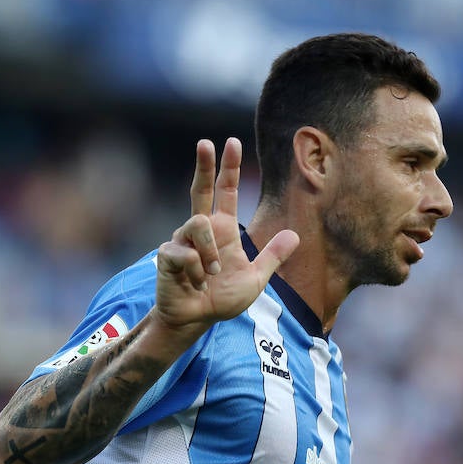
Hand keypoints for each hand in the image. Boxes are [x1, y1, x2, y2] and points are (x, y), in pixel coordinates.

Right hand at [153, 138, 298, 331]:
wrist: (197, 320)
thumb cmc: (221, 299)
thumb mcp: (255, 279)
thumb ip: (273, 257)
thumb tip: (295, 235)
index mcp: (222, 230)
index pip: (225, 192)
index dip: (228, 168)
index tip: (232, 142)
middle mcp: (201, 230)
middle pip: (201, 189)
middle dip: (204, 165)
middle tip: (206, 142)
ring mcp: (181, 240)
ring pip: (198, 224)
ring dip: (210, 254)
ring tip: (211, 275)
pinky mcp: (167, 255)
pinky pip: (186, 252)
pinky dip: (197, 270)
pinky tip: (195, 282)